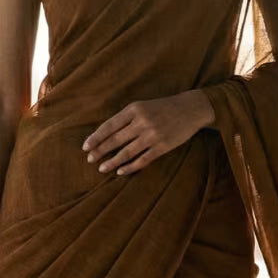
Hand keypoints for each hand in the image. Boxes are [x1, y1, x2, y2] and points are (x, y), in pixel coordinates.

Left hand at [83, 90, 213, 175]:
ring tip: (102, 168)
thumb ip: (126, 118)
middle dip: (100, 150)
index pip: (109, 125)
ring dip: (112, 162)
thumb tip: (106, 134)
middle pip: (115, 139)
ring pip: (126, 152)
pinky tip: (121, 172)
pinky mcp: (163, 146)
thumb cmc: (163, 107)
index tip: (86, 146)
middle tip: (89, 159)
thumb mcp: (143, 106)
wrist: (191, 109)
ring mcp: (152, 135)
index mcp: (134, 109)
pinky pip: (142, 160)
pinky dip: (130, 167)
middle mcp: (142, 121)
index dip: (96, 137)